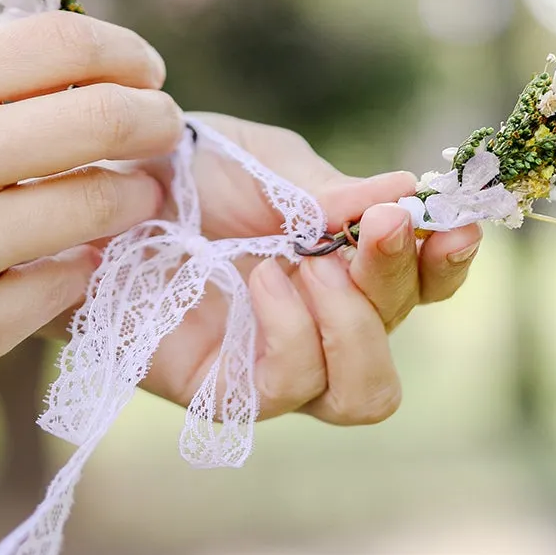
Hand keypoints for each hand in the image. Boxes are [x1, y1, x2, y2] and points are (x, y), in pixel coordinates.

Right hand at [0, 14, 183, 478]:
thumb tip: (108, 64)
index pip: (65, 42)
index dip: (126, 53)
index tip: (148, 71)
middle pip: (103, 117)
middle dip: (156, 120)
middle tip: (165, 128)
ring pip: (101, 204)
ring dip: (135, 197)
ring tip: (131, 194)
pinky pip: (71, 284)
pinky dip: (82, 267)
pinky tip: (67, 258)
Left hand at [139, 113, 480, 426]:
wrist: (100, 188)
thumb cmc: (184, 172)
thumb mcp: (266, 162)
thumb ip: (329, 192)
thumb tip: (406, 192)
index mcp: (342, 259)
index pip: (423, 282)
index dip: (450, 263)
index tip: (455, 223)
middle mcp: (319, 320)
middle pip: (400, 334)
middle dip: (402, 278)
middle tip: (383, 224)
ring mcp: (273, 361)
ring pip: (363, 392)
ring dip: (353, 322)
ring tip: (305, 264)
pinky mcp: (221, 391)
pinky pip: (287, 390)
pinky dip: (292, 334)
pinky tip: (263, 282)